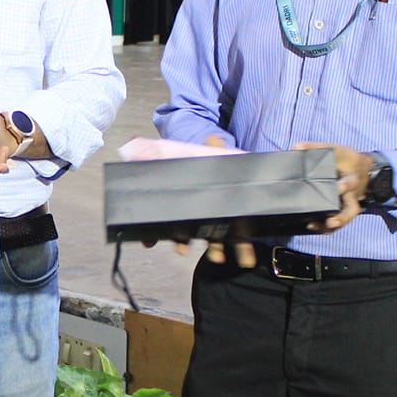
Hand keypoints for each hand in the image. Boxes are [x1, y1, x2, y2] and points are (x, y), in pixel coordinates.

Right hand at [139, 136, 259, 266]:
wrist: (238, 173)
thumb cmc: (219, 165)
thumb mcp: (213, 155)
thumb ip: (212, 147)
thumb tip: (212, 136)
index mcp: (191, 197)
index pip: (171, 214)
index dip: (157, 229)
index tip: (149, 240)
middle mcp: (201, 212)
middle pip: (186, 230)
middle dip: (181, 242)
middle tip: (180, 249)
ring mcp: (219, 221)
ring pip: (211, 239)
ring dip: (213, 250)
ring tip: (217, 256)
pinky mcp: (238, 225)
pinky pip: (239, 240)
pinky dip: (242, 251)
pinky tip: (246, 259)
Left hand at [294, 141, 370, 233]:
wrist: (363, 168)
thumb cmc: (346, 159)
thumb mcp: (335, 149)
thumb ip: (316, 148)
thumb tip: (295, 147)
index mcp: (352, 177)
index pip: (351, 182)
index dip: (345, 185)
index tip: (339, 187)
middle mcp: (352, 194)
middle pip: (352, 209)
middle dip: (342, 217)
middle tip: (330, 222)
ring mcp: (349, 204)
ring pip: (345, 219)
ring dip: (333, 226)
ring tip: (316, 227)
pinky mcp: (344, 209)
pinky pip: (339, 222)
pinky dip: (328, 228)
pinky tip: (315, 228)